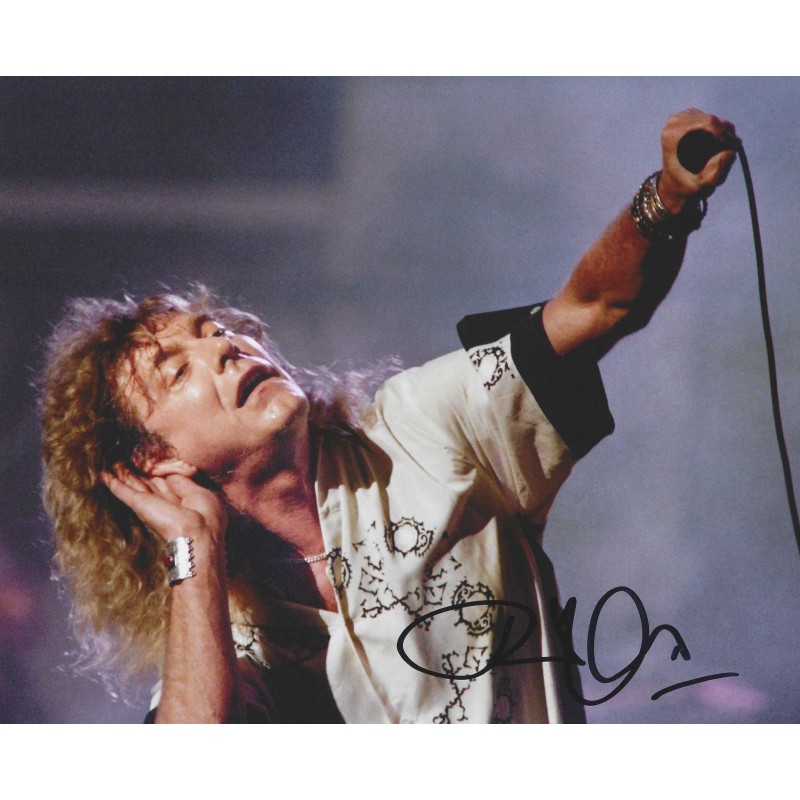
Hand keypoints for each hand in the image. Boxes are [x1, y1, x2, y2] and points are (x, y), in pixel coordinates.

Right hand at [101, 461, 226, 545]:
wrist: (197, 535)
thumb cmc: (206, 515)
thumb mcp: (200, 494)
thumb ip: (183, 483)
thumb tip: (169, 475)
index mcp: (183, 501)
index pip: (166, 484)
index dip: (157, 474)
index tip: (148, 464)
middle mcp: (165, 503)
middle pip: (147, 485)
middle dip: (137, 474)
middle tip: (123, 462)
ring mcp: (151, 505)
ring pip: (134, 486)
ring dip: (123, 476)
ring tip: (111, 465)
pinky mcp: (140, 505)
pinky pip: (123, 492)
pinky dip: (113, 484)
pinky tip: (103, 476)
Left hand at [658, 108, 736, 212]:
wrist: (676, 184)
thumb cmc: (687, 185)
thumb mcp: (701, 185)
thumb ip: (715, 172)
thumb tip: (729, 152)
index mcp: (673, 135)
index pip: (708, 123)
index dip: (724, 134)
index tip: (732, 148)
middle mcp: (674, 123)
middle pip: (712, 120)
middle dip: (725, 134)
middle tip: (730, 151)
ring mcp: (679, 119)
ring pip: (713, 119)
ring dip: (722, 134)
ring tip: (720, 151)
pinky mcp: (687, 118)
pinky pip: (710, 120)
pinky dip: (718, 131)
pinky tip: (715, 145)